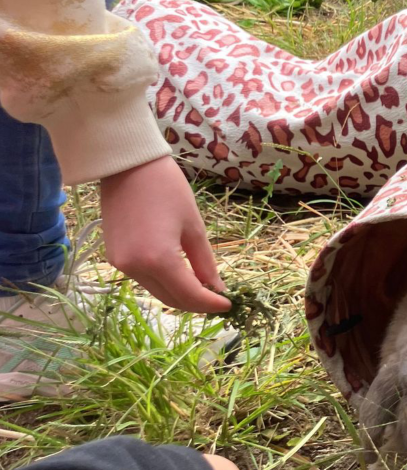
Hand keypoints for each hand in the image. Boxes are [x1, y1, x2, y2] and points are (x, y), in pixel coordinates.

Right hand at [100, 156, 230, 313]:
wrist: (127, 165)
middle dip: (197, 303)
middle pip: (171, 299)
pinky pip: (144, 280)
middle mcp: (135, 268)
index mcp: (159, 260)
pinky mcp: (114, 258)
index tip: (229, 304)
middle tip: (218, 299)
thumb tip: (217, 289)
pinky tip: (180, 276)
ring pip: (157, 292)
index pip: (190, 295)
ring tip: (203, 288)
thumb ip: (205, 263)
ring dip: (180, 295)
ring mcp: (121, 265)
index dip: (211, 304)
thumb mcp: (194, 227)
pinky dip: (164, 283)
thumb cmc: (167, 189)